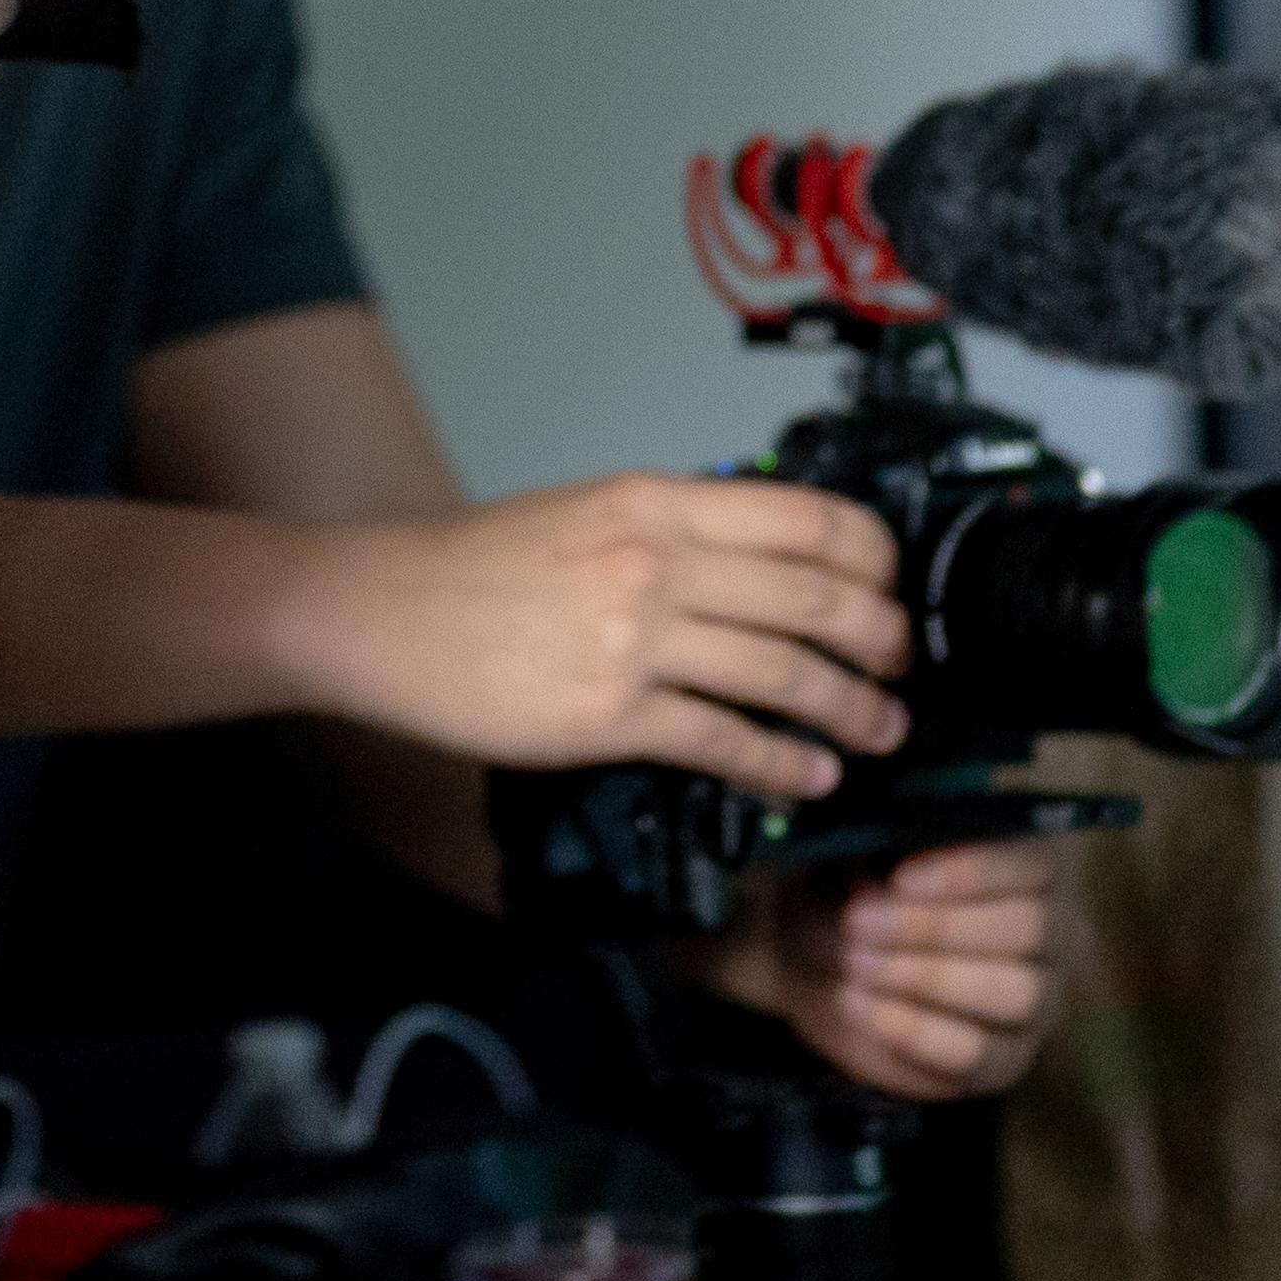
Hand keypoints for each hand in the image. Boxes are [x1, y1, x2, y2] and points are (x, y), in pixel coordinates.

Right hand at [272, 475, 909, 797]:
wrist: (379, 610)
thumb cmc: (472, 569)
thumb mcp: (586, 512)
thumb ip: (674, 531)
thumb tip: (761, 563)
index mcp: (657, 502)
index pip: (811, 518)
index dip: (874, 559)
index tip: (892, 589)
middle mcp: (657, 561)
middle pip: (817, 597)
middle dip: (883, 641)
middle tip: (901, 668)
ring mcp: (635, 638)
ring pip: (786, 673)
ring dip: (849, 710)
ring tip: (877, 732)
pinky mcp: (608, 714)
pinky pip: (723, 741)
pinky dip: (780, 765)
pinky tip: (805, 779)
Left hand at [690, 841, 1070, 1101]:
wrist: (826, 966)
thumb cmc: (854, 894)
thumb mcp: (852, 863)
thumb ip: (875, 863)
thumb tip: (886, 890)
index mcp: (1028, 866)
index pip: (1033, 863)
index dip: (971, 871)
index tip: (901, 878)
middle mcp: (1052, 932)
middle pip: (1030, 928)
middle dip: (937, 926)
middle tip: (859, 923)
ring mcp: (1037, 1002)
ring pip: (1017, 992)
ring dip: (928, 977)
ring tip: (857, 963)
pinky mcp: (1003, 1061)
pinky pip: (977, 1053)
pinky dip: (911, 1029)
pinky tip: (857, 1002)